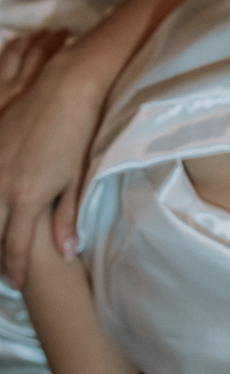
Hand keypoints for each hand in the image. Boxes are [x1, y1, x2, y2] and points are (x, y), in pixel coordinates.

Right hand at [0, 33, 106, 286]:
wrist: (64, 90)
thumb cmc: (78, 135)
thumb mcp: (77, 179)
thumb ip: (68, 218)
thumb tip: (67, 253)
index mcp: (27, 197)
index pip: (16, 247)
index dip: (15, 269)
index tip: (17, 283)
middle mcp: (1, 185)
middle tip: (4, 273)